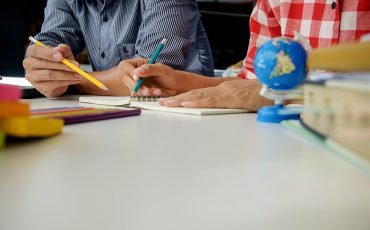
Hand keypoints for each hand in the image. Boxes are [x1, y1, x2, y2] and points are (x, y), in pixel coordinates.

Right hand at [23, 44, 82, 96]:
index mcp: (32, 52)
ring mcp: (33, 77)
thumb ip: (62, 49)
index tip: (60, 57)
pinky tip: (75, 80)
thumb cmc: (58, 61)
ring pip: (50, 75)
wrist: (59, 75)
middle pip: (45, 64)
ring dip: (67, 75)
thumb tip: (59, 51)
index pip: (36, 51)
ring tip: (78, 74)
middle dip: (63, 65)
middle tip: (76, 66)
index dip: (48, 53)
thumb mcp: (63, 52)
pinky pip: (54, 84)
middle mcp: (29, 64)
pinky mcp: (40, 88)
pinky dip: (67, 82)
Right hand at [121, 61, 184, 95]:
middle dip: (136, 86)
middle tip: (146, 90)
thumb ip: (149, 69)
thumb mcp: (161, 69)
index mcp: (138, 64)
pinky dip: (148, 96)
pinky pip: (139, 96)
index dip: (129, 72)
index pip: (125, 66)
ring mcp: (137, 84)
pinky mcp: (141, 92)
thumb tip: (136, 72)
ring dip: (143, 92)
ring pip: (132, 89)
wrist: (176, 86)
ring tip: (157, 91)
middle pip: (126, 79)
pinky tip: (158, 92)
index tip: (137, 78)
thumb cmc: (169, 75)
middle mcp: (135, 74)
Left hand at [158, 79, 273, 110]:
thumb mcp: (243, 100)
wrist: (277, 89)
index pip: (200, 94)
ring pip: (199, 96)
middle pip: (195, 94)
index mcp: (223, 91)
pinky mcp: (231, 97)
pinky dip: (197, 102)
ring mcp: (226, 93)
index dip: (184, 98)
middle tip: (160, 102)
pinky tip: (185, 104)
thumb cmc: (262, 96)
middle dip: (176, 99)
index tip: (171, 102)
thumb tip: (219, 108)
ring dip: (181, 100)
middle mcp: (222, 90)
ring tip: (166, 104)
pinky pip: (211, 100)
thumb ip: (231, 103)